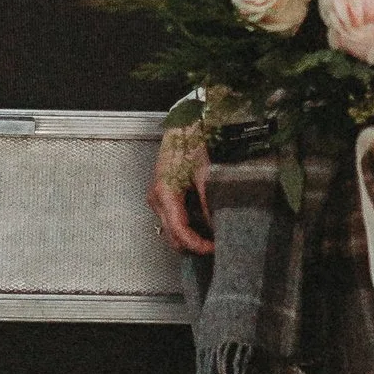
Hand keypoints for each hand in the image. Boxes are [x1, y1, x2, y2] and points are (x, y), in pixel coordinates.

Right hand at [148, 135, 213, 258]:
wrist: (182, 125)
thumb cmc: (191, 143)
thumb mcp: (206, 173)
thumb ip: (209, 203)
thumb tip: (216, 226)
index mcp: (165, 194)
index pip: (179, 231)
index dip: (197, 245)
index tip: (214, 248)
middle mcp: (156, 199)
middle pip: (172, 236)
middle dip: (193, 244)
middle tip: (216, 244)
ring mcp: (156, 198)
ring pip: (171, 229)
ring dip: (190, 235)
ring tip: (212, 233)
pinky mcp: (161, 195)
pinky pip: (172, 218)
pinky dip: (187, 224)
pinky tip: (203, 220)